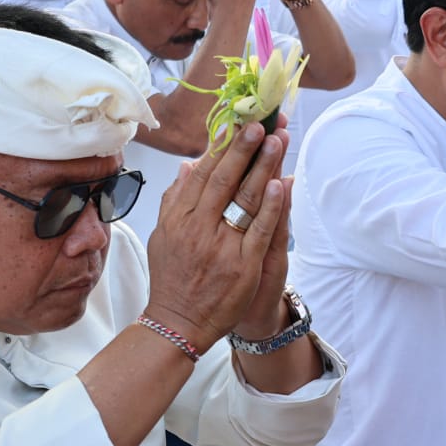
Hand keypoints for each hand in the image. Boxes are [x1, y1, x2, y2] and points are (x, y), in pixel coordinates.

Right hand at [143, 123, 289, 352]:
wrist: (178, 323)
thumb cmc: (173, 277)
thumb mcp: (164, 235)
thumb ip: (175, 200)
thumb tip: (187, 165)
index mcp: (179, 218)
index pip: (203, 173)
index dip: (221, 146)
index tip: (236, 122)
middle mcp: (198, 228)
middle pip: (224, 180)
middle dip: (243, 148)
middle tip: (261, 122)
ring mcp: (221, 246)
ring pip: (245, 199)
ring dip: (263, 167)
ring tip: (277, 140)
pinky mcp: (243, 265)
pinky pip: (260, 230)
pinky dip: (272, 206)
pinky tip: (281, 183)